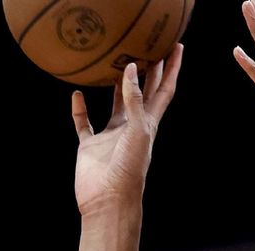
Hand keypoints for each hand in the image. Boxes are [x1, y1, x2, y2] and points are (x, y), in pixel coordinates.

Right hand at [72, 46, 183, 218]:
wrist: (110, 201)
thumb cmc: (129, 170)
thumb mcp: (137, 131)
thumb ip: (134, 100)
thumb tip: (131, 68)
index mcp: (149, 124)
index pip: (164, 90)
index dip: (172, 69)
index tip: (177, 47)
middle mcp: (132, 127)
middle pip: (143, 92)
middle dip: (150, 71)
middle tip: (151, 46)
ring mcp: (111, 137)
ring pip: (115, 105)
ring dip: (116, 86)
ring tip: (115, 63)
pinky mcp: (90, 146)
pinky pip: (84, 123)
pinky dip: (80, 110)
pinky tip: (76, 95)